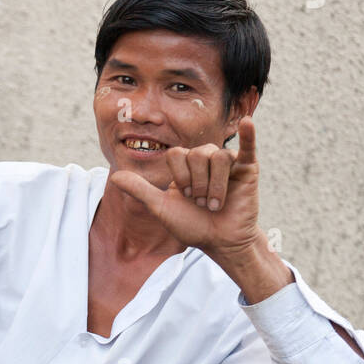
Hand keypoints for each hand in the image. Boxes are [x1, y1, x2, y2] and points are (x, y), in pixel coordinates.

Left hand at [109, 116, 262, 262]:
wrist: (219, 241)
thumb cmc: (192, 226)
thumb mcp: (161, 208)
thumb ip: (140, 190)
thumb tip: (114, 177)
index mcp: (187, 165)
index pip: (177, 153)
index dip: (179, 177)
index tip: (184, 197)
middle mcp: (207, 159)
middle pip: (197, 154)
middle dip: (196, 183)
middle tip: (201, 203)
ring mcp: (228, 162)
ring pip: (218, 156)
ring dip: (213, 185)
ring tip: (214, 204)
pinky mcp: (247, 168)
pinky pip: (248, 146)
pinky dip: (249, 135)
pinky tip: (247, 123)